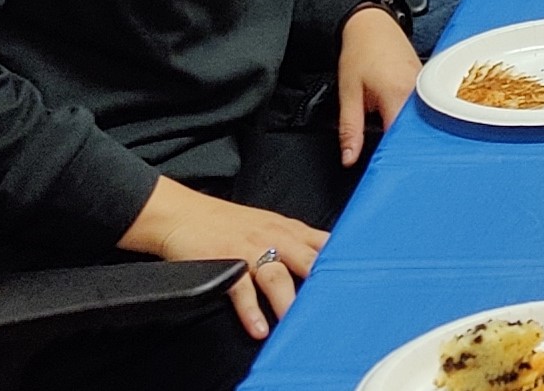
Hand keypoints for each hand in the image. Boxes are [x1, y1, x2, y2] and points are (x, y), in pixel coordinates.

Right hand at [117, 176, 327, 340]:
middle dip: (324, 283)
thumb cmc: (228, 223)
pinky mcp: (224, 262)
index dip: (344, 263)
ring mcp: (249, 250)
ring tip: (298, 325)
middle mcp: (275, 238)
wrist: (182, 215)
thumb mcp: (270, 225)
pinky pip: (241, 289)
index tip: (361, 281)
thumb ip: (298, 242)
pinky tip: (260, 328)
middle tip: (338, 307)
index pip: (326, 244)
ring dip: (290, 303)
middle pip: (308, 261)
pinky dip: (251, 311)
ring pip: (278, 277)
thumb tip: (326, 261)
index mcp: (289, 229)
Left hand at [336, 3, 419, 165]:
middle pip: (419, 132)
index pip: (403, 136)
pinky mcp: (429, 84)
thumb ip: (350, 129)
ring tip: (407, 152)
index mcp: (399, 94)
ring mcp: (427, 87)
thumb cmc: (360, 54)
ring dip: (415, 136)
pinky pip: (427, 110)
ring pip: (426, 122)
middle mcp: (419, 92)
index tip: (390, 171)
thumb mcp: (348, 93)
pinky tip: (411, 131)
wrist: (373, 24)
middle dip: (409, 150)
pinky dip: (419, 123)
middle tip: (400, 168)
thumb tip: (349, 159)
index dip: (397, 156)